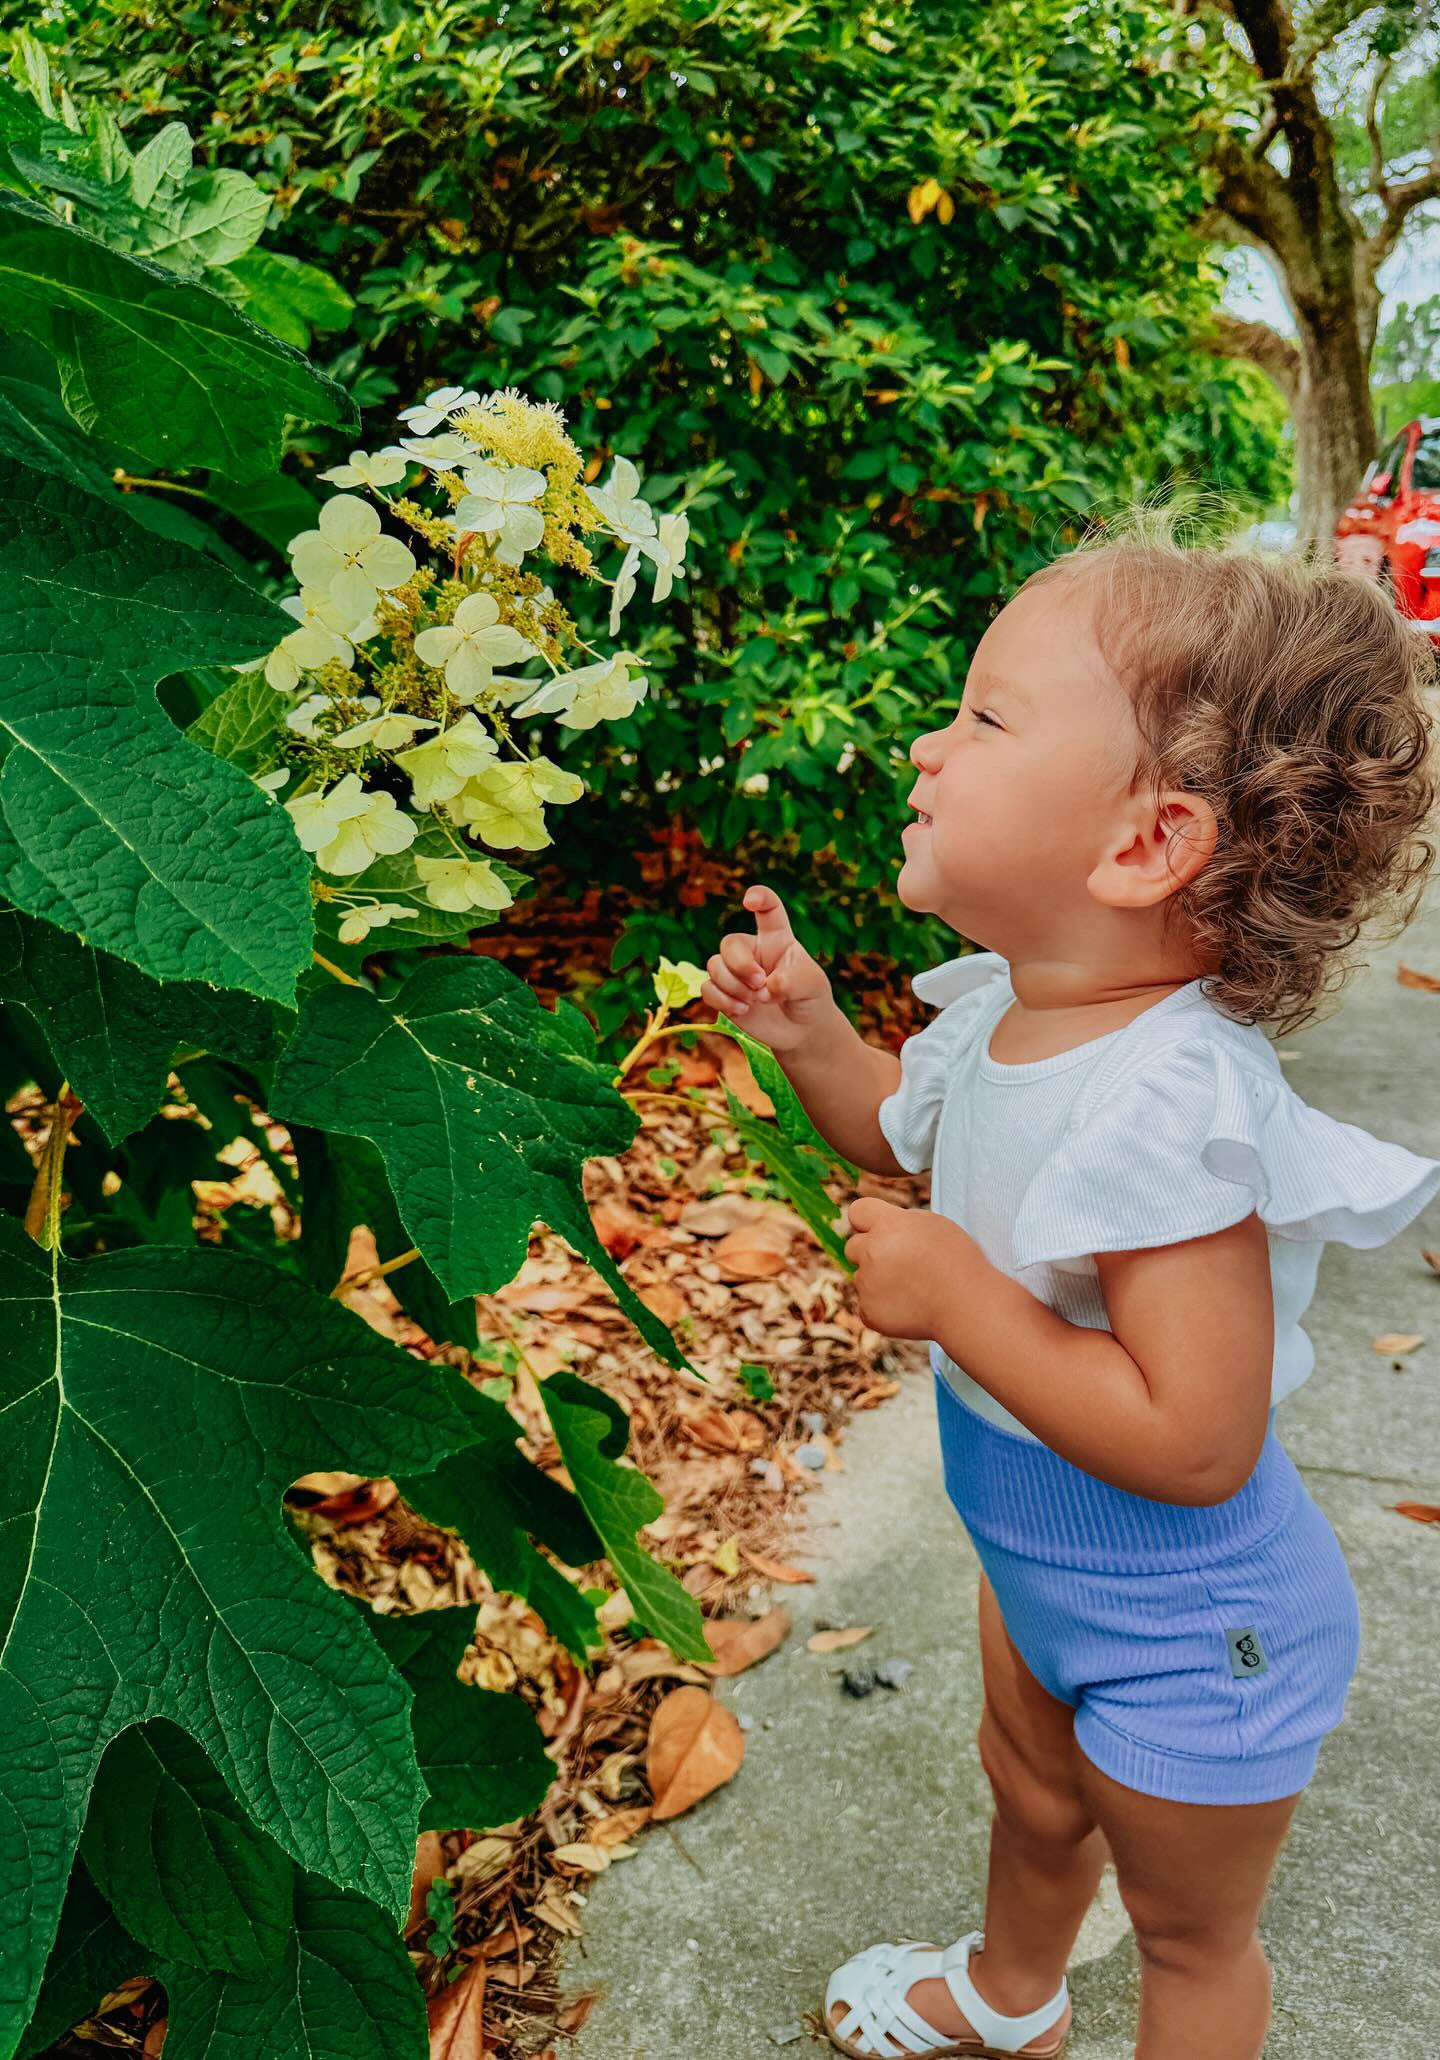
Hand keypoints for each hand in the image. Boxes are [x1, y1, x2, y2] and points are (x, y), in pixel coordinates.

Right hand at [701, 883, 834, 1054]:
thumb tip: (766, 987)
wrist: (802, 1031)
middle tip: (760, 984)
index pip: (768, 909)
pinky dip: (723, 1001)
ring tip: (756, 1001)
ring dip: (733, 986)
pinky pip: (706, 988)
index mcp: (777, 939)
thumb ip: (793, 981)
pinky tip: (743, 1010)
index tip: (750, 901)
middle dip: (741, 966)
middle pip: (730, 943)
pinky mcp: (724, 994)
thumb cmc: (810, 998)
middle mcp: (752, 951)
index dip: (759, 897)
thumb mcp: (813, 985)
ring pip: (714, 966)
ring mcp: (735, 973)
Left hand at [831, 1196, 978, 1340]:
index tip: (877, 1231)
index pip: (857, 1211)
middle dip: (870, 1253)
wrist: (968, 1305)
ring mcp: (867, 1283)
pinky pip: (866, 1306)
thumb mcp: (934, 1225)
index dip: (867, 1222)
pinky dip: (882, 1308)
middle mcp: (871, 1251)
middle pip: (852, 1247)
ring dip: (879, 1282)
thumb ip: (900, 1221)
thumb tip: (881, 1225)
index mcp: (888, 1224)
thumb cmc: (958, 1262)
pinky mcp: (869, 1311)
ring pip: (862, 1278)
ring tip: (914, 1288)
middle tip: (901, 1264)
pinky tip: (909, 1307)